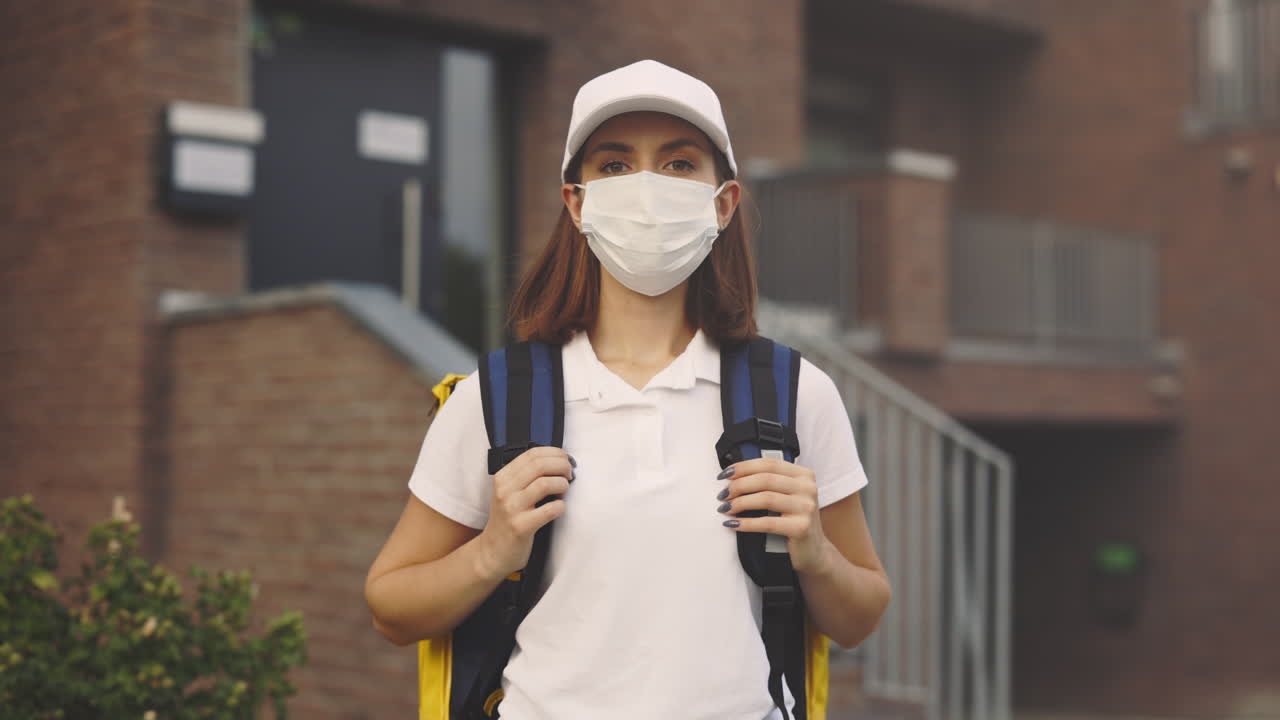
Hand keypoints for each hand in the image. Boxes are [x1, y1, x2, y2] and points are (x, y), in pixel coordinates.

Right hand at [477, 447, 573, 578]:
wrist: (492, 551)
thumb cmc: (507, 519)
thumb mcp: (509, 492)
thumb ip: (527, 476)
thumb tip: (558, 461)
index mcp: (503, 477)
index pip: (533, 454)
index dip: (555, 453)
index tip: (565, 460)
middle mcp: (505, 490)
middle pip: (540, 465)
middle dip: (562, 466)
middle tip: (569, 474)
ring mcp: (511, 508)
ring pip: (545, 484)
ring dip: (562, 485)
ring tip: (564, 491)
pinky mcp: (520, 527)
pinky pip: (550, 510)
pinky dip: (560, 507)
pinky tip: (559, 508)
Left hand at [717, 457, 829, 573]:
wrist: (813, 551)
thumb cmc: (793, 521)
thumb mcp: (787, 495)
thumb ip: (769, 482)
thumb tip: (733, 476)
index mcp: (803, 474)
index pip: (768, 463)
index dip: (743, 467)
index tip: (724, 475)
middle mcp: (808, 488)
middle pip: (765, 479)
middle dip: (738, 486)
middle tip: (722, 495)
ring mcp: (806, 507)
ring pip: (765, 498)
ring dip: (740, 503)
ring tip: (726, 509)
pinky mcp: (801, 528)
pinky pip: (767, 523)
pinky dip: (747, 523)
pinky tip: (734, 524)